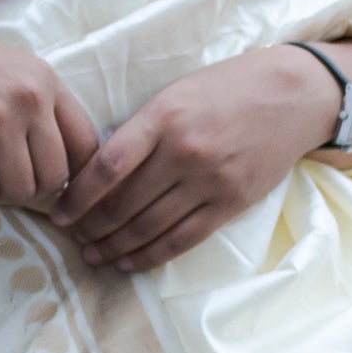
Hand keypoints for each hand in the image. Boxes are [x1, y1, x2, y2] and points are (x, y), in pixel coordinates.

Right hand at [0, 0, 102, 205]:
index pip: (87, 144)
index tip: (44, 180)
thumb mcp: (5, 73)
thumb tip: (55, 171)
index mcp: (45, 80)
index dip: (70, 174)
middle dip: (24, 188)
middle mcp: (30, 97)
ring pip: (19, 191)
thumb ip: (35, 110)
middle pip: (54, 177)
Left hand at [54, 46, 338, 273]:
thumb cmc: (226, 89)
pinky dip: (151, 256)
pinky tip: (129, 263)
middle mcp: (184, 151)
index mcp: (163, 117)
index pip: (107, 166)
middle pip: (124, 203)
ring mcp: (209, 181)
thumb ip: (141, 130)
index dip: (78, 197)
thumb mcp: (176, 93)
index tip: (59, 213)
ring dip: (115, 247)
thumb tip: (99, 173)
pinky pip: (182, 239)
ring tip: (93, 255)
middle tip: (74, 238)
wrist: (292, 96)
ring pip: (149, 227)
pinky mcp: (230, 203)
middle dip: (92, 227)